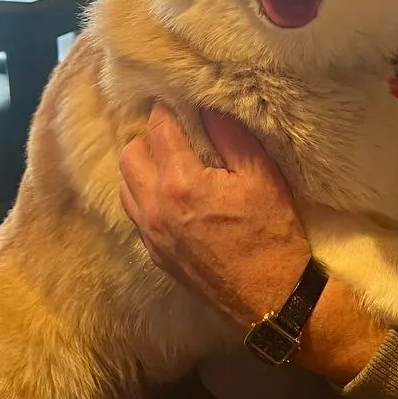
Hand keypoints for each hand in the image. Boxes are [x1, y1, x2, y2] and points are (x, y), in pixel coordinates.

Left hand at [119, 105, 310, 329]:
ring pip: (125, 185)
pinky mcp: (155, 254)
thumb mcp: (261, 175)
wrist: (272, 298)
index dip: (167, 108)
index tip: (178, 100)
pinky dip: (144, 194)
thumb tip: (208, 104)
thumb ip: (229, 135)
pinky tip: (170, 194)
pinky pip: (134, 212)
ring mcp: (151, 234)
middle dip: (148, 135)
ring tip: (170, 161)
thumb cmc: (271, 232)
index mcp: (181, 183)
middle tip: (175, 131)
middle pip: (130, 154)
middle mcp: (155, 208)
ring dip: (142, 166)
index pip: (158, 128)